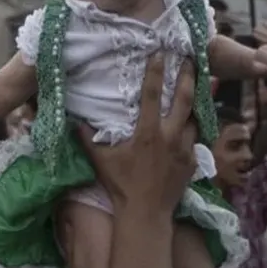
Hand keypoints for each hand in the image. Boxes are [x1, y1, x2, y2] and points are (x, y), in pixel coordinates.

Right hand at [77, 53, 196, 213]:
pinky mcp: (193, 162)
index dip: (156, 71)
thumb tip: (70, 119)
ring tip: (196, 88)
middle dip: (188, 76)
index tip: (160, 53)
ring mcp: (185, 149)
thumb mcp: (101, 160)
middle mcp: (170, 136)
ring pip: (194, 119)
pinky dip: (193, 129)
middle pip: (184, 99)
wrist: (146, 213)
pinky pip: (196, 139)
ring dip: (193, 104)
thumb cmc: (121, 185)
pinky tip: (192, 124)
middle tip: (191, 60)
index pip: (152, 94)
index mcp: (148, 132)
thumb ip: (86, 138)